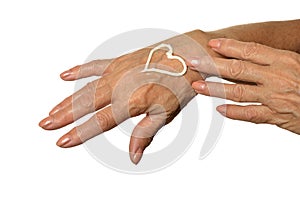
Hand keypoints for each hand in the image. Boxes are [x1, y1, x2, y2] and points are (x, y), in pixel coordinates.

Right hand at [39, 30, 209, 163]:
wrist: (187, 56)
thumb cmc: (179, 85)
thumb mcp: (166, 114)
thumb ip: (145, 134)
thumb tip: (134, 156)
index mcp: (131, 102)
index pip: (99, 122)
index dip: (79, 133)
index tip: (63, 140)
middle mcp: (120, 85)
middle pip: (86, 104)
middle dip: (64, 116)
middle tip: (46, 125)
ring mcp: (118, 71)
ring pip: (86, 87)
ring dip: (68, 100)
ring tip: (53, 110)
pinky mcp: (120, 61)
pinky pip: (95, 65)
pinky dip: (79, 70)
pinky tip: (66, 75)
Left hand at [191, 38, 299, 133]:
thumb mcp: (297, 64)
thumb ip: (273, 61)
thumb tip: (248, 57)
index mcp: (284, 61)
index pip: (250, 51)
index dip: (229, 47)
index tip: (211, 45)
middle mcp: (277, 77)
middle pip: (238, 69)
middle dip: (212, 65)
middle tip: (193, 62)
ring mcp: (275, 98)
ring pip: (238, 92)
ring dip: (215, 89)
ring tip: (198, 86)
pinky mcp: (277, 117)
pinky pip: (250, 115)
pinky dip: (234, 113)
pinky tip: (219, 110)